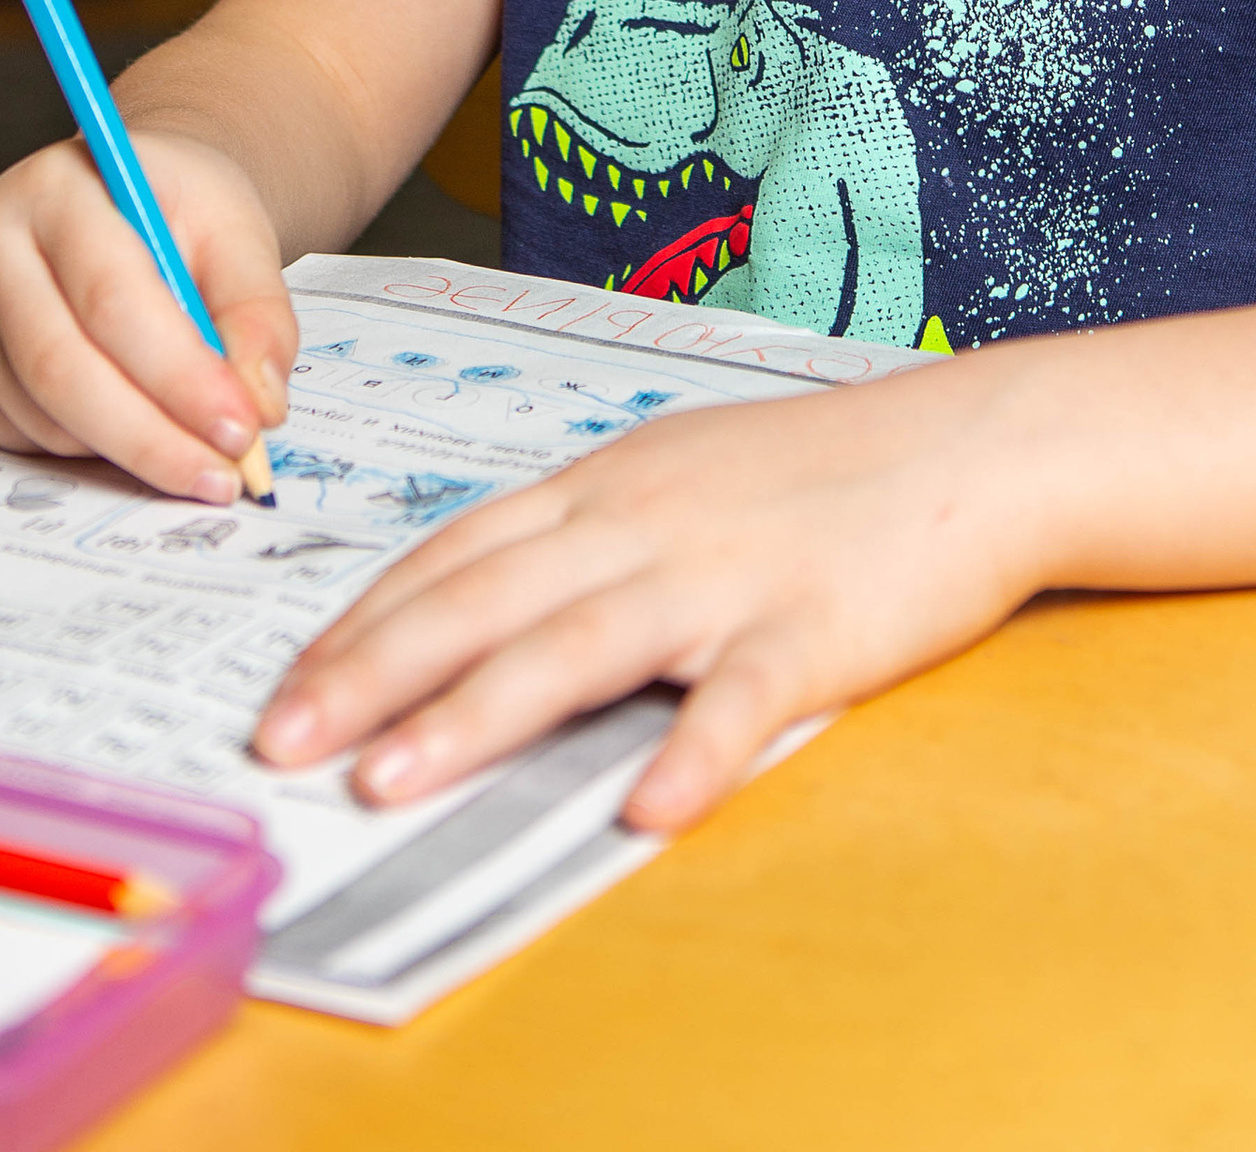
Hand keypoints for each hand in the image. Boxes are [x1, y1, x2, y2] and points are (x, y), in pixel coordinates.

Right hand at [0, 131, 295, 501]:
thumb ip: (256, 314)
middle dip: (151, 436)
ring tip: (189, 445)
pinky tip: (124, 422)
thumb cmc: (177, 210)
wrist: (125, 195)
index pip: (111, 298)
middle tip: (222, 475)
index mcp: (57, 186)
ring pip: (39, 412)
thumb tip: (259, 408)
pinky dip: (78, 447)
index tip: (241, 429)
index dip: (179, 375)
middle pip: (60, 367)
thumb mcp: (236, 231)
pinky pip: (11, 434)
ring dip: (123, 448)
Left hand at [252, 359, 1046, 830]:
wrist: (973, 444)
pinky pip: (741, 700)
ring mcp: (728, 576)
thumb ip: (587, 531)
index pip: (459, 554)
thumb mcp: (682, 472)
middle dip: (372, 674)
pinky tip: (643, 810)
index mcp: (611, 486)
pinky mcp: (812, 630)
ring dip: (476, 715)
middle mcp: (648, 525)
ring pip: (579, 645)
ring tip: (393, 780)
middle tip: (282, 742)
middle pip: (487, 600)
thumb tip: (481, 596)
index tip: (287, 686)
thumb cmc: (822, 469)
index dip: (365, 623)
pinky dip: (690, 754)